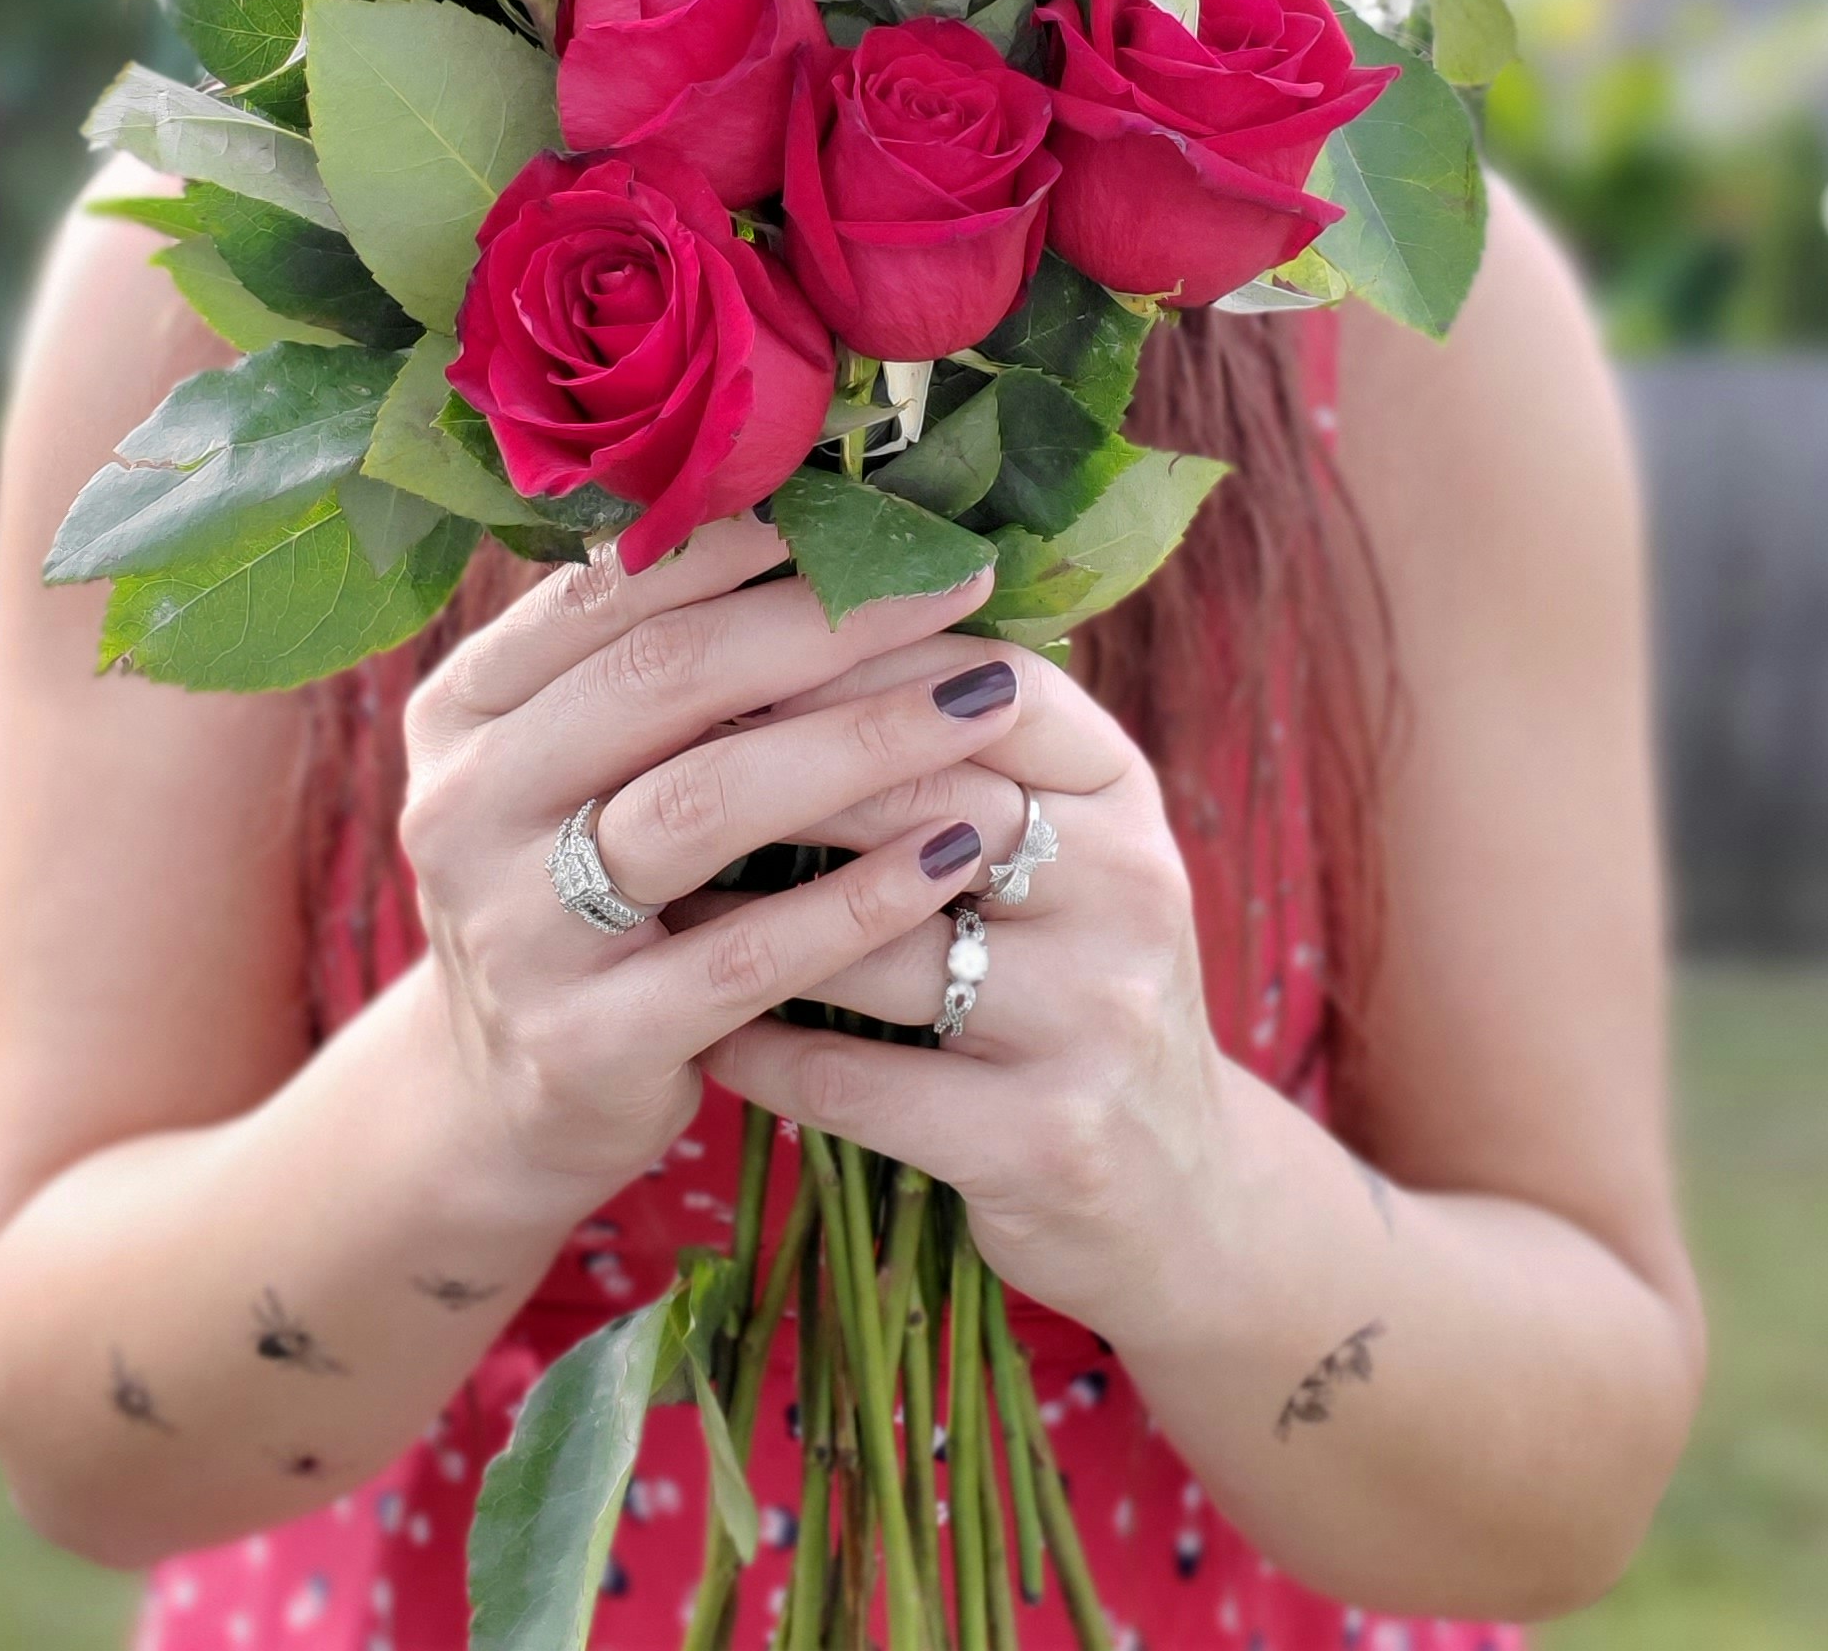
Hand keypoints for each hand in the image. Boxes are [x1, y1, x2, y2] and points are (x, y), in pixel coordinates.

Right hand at [397, 517, 1026, 1214]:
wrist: (504, 1102)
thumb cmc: (582, 892)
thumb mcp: (575, 767)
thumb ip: (653, 660)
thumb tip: (821, 519)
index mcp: (465, 710)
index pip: (611, 590)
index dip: (750, 542)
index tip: (880, 516)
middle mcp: (466, 805)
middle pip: (665, 677)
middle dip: (831, 622)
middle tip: (960, 588)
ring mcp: (517, 929)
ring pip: (706, 802)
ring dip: (863, 742)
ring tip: (984, 703)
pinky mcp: (586, 1041)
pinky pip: (747, 953)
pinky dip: (861, 897)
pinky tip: (955, 853)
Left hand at [698, 639, 1228, 1334]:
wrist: (1180, 1200)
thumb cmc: (1073, 986)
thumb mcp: (1060, 852)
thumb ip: (960, 750)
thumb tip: (777, 628)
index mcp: (1126, 794)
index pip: (989, 684)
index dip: (853, 662)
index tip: (726, 655)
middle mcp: (1131, 888)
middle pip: (924, 794)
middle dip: (773, 776)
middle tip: (647, 762)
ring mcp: (1096, 1017)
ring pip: (878, 939)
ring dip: (743, 918)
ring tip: (649, 893)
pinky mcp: (1043, 1139)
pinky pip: (857, 1075)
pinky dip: (761, 1049)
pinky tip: (699, 1028)